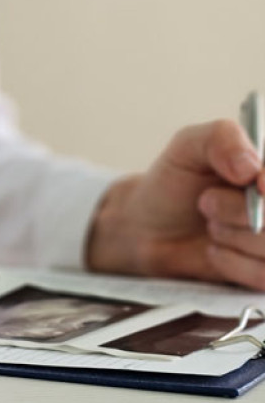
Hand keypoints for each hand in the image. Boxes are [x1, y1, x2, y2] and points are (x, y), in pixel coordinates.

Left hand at [87, 119, 264, 288]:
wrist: (148, 228)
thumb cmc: (175, 183)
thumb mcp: (189, 146)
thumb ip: (221, 138)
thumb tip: (250, 167)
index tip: (254, 186)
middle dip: (241, 210)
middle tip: (206, 202)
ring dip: (234, 236)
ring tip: (211, 226)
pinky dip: (233, 264)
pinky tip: (214, 251)